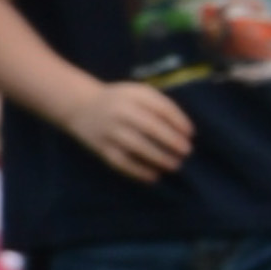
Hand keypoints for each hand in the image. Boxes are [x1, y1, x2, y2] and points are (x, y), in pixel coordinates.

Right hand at [62, 78, 193, 183]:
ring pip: (137, 146)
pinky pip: (121, 161)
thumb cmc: (119, 100)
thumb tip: (184, 132)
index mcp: (133, 95)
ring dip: (158, 157)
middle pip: (150, 127)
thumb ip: (160, 105)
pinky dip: (138, 171)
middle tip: (186, 151)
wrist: (80, 105)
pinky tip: (153, 176)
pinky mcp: (101, 147)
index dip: (179, 122)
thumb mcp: (137, 93)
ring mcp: (109, 129)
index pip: (162, 107)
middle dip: (171, 141)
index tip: (190, 134)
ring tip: (174, 165)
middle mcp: (120, 111)